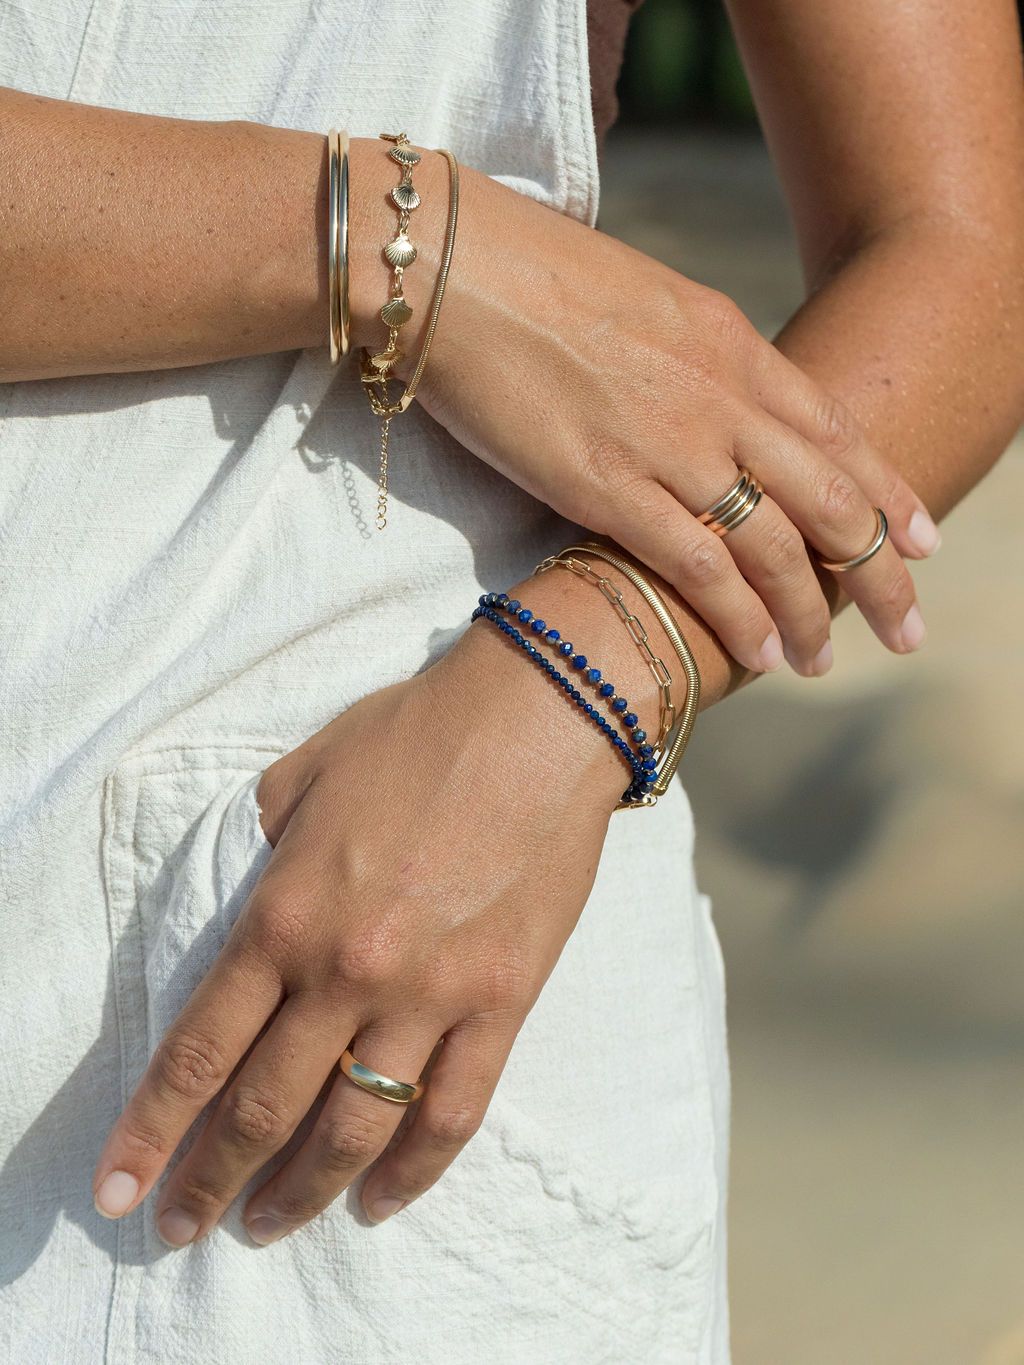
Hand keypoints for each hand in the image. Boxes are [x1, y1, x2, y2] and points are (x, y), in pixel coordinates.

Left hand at [90, 604, 635, 1245]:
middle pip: (265, 1107)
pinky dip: (414, 1172)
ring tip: (268, 1225)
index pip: (201, 1048)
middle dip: (212, 1179)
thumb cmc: (414, 734)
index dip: (154, 1128)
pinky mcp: (502, 1003)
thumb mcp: (304, 775)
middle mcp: (348, 970)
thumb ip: (260, 848)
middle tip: (186, 1223)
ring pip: (354, 1128)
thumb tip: (247, 901)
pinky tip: (380, 1201)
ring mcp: (431, 995)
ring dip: (302, 1192)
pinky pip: (452, 1112)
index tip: (123, 1187)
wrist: (537, 719)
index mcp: (286, 914)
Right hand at [364, 152, 938, 676]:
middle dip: (878, 572)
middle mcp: (720, 396)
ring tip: (819, 661)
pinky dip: (740, 615)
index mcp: (731, 345)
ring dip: (807, 612)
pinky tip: (759, 653)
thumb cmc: (536, 277)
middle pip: (831, 500)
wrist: (456, 267)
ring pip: (774, 545)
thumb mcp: (648, 302)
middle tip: (905, 628)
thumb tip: (718, 402)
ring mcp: (669, 443)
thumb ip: (698, 358)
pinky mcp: (606, 485)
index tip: (922, 543)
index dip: (889, 496)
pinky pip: (699, 565)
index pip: (838, 433)